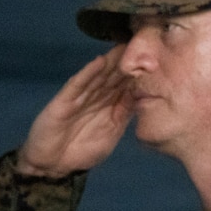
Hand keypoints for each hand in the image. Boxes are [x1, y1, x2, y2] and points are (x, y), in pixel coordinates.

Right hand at [17, 45, 133, 176]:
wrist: (54, 165)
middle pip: (113, 76)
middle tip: (143, 45)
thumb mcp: (112, 131)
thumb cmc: (82, 150)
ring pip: (98, 76)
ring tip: (125, 46)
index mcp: (107, 105)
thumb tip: (146, 97)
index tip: (156, 61)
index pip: (124, 85)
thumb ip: (125, 114)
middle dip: (127, 62)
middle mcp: (95, 97)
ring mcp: (79, 98)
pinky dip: (88, 73)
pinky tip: (100, 62)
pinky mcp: (64, 102)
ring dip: (111, 62)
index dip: (138, 73)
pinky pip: (77, 85)